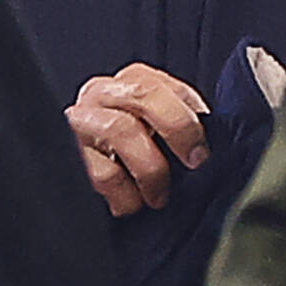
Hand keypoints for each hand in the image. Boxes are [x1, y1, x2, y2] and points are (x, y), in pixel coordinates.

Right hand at [68, 62, 210, 216]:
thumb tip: (217, 138)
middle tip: (193, 164)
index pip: (163, 85)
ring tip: (158, 196)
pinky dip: (125, 196)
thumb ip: (186, 123)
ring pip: (120, 129)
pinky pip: (102, 172)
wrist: (88, 189)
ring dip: (150, 170)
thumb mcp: (164, 134)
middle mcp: (102, 93)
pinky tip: (129, 203)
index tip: (203, 153)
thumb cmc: (138, 158)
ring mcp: (81, 121)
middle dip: (176, 129)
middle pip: (143, 95)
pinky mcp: (68, 156)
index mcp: (131, 82)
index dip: (188, 119)